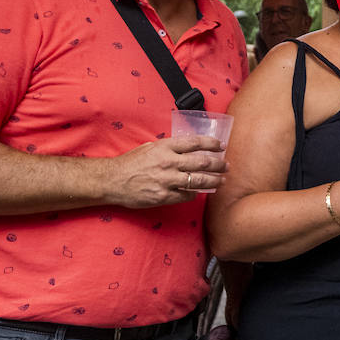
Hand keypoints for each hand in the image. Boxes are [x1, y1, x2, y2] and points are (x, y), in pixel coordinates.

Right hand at [104, 137, 228, 208]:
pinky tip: (199, 192)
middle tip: (227, 166)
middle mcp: (168, 162)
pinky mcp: (164, 196)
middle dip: (219, 164)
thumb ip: (169, 147)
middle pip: (203, 162)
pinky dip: (195, 193)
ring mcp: (167, 180)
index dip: (212, 144)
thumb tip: (188, 148)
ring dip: (214, 181)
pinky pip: (187, 195)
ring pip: (199, 180)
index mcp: (165, 147)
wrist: (112, 181)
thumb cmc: (131, 163)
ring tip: (222, 181)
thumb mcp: (150, 147)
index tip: (221, 146)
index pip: (195, 142)